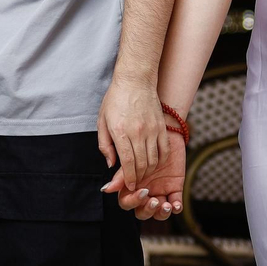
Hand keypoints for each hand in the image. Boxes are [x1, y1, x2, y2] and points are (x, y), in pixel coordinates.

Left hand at [97, 77, 165, 191]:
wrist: (135, 79)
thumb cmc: (116, 99)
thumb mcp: (102, 120)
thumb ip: (105, 145)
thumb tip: (110, 164)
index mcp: (121, 131)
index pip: (127, 163)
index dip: (128, 178)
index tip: (128, 185)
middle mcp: (138, 132)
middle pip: (141, 164)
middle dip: (138, 178)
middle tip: (135, 183)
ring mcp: (152, 129)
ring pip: (154, 160)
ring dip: (148, 171)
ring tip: (143, 174)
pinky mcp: (161, 127)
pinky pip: (164, 150)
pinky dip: (160, 160)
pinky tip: (154, 163)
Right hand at [103, 137, 185, 220]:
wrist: (165, 125)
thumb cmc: (139, 135)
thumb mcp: (127, 151)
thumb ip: (120, 170)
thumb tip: (107, 189)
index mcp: (130, 185)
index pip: (126, 201)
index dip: (133, 200)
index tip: (140, 191)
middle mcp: (144, 190)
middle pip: (142, 211)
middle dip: (147, 209)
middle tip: (152, 200)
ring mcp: (159, 190)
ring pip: (159, 212)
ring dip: (161, 212)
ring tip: (165, 205)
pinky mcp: (174, 187)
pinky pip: (176, 203)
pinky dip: (176, 207)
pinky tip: (175, 205)